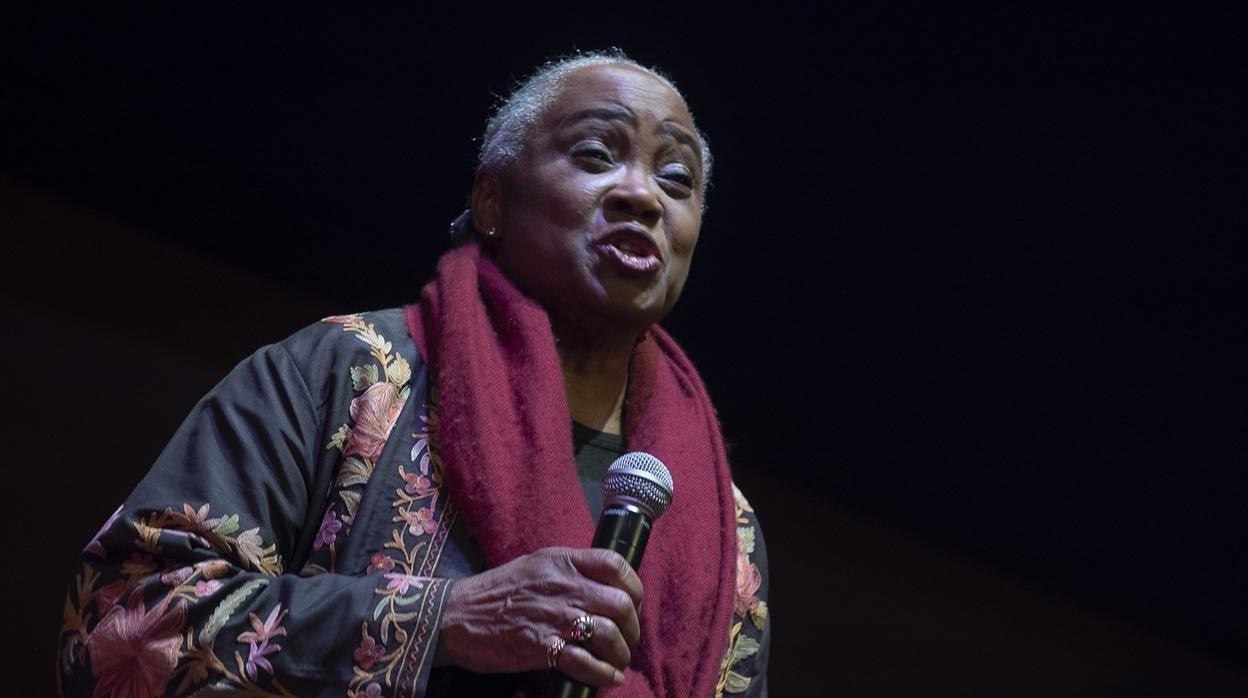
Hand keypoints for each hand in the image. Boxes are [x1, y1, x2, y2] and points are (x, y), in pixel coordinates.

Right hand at [433, 547, 643, 687]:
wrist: (455, 615)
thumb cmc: (495, 592)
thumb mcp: (535, 566)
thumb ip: (569, 571)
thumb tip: (604, 586)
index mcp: (561, 561)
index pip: (615, 564)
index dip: (634, 587)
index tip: (633, 604)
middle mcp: (562, 586)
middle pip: (619, 603)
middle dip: (632, 627)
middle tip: (627, 641)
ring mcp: (552, 617)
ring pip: (608, 634)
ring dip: (620, 653)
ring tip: (617, 662)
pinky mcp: (541, 647)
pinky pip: (586, 662)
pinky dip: (604, 674)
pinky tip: (608, 678)